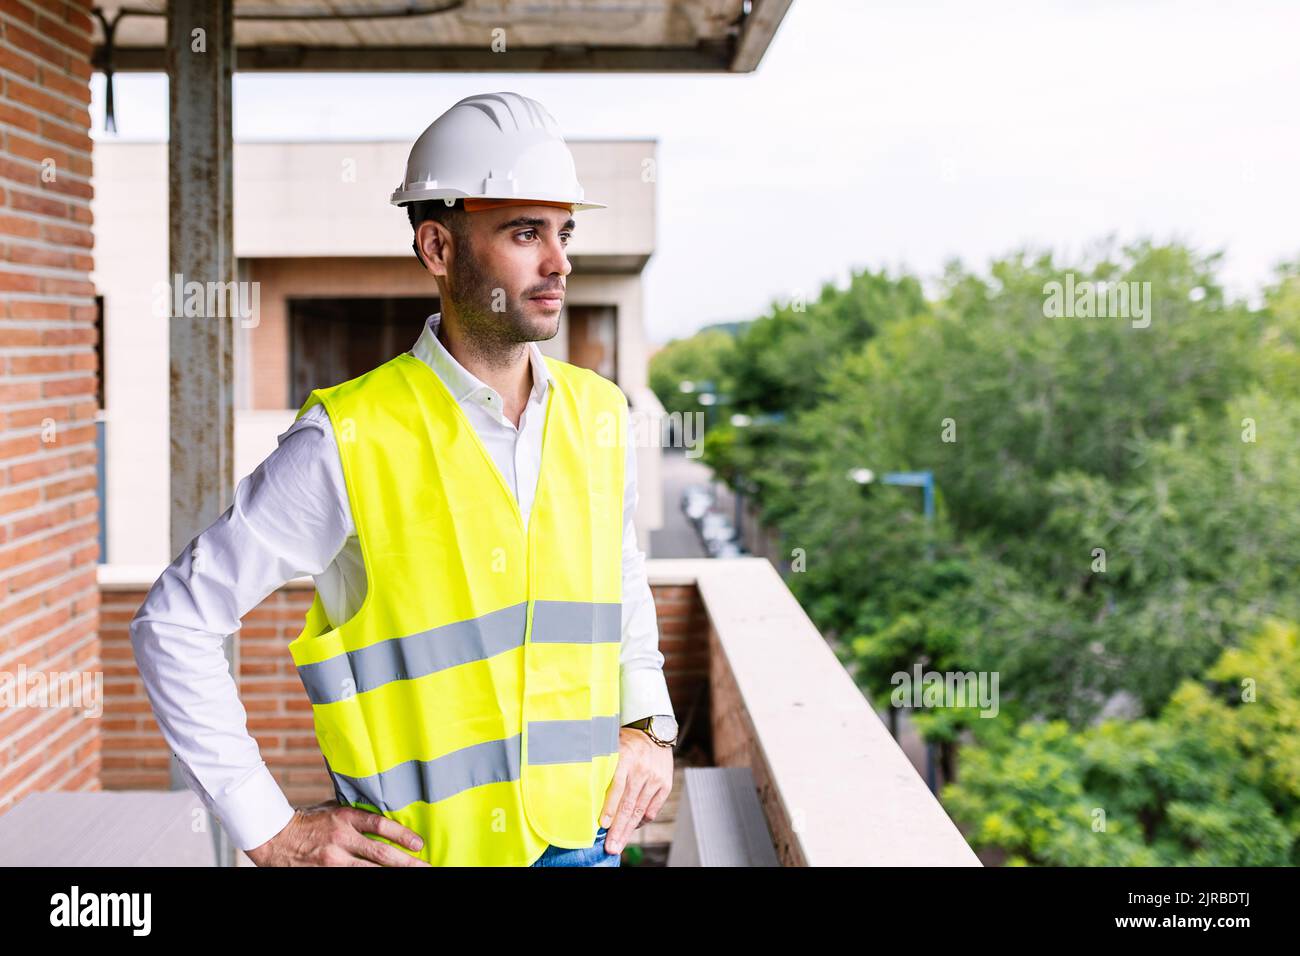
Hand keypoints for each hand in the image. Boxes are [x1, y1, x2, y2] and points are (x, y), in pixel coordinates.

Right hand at [245, 800, 432, 865]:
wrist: (276, 838)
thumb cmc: (310, 821)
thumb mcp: (334, 809)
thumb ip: (357, 814)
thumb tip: (385, 814)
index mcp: (345, 817)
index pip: (380, 825)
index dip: (403, 835)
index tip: (419, 844)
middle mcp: (341, 838)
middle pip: (380, 853)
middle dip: (406, 862)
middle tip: (426, 866)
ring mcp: (332, 859)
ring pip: (369, 871)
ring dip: (392, 874)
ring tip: (412, 875)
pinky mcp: (324, 873)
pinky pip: (352, 878)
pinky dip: (369, 880)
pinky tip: (385, 881)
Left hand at [598, 727, 673, 854]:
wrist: (654, 731)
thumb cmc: (626, 741)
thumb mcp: (611, 745)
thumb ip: (601, 765)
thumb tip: (583, 787)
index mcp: (627, 758)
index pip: (617, 786)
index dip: (610, 807)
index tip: (603, 825)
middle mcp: (643, 770)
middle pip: (629, 804)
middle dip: (618, 829)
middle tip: (610, 847)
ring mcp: (656, 779)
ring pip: (640, 810)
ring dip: (628, 830)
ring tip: (618, 845)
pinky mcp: (665, 785)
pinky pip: (652, 809)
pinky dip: (641, 821)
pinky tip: (631, 828)